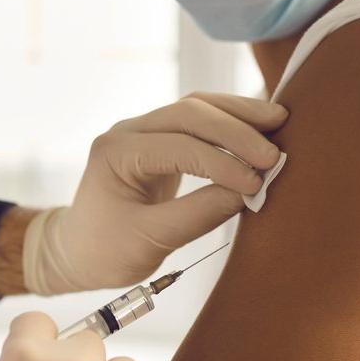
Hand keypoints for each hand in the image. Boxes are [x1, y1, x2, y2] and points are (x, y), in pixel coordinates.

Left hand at [23, 92, 287, 293]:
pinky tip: (260, 129)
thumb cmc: (105, 251)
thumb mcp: (149, 241)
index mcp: (116, 153)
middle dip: (235, 129)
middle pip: (189, 112)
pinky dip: (230, 124)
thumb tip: (248, 193)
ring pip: (196, 108)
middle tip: (274, 154)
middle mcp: (128, 132)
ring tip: (280, 122)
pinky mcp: (160, 142)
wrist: (80, 253)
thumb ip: (197, 215)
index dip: (222, 162)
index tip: (256, 184)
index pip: (178, 146)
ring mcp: (144, 133)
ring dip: (238, 115)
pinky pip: (198, 122)